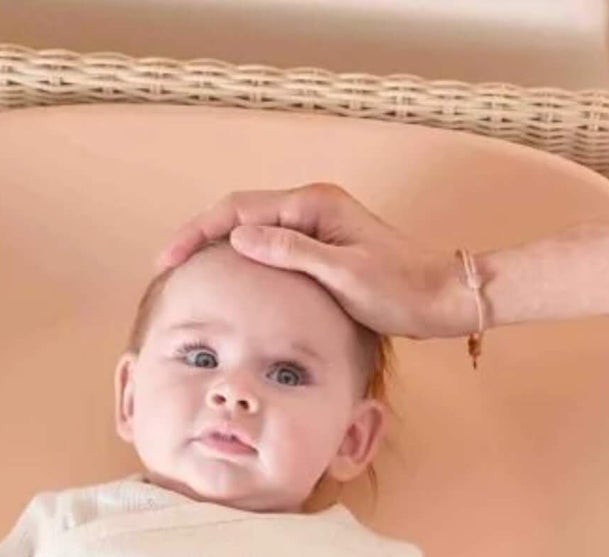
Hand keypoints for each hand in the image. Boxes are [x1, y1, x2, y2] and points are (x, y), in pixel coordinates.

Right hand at [154, 183, 474, 340]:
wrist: (441, 299)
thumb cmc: (400, 290)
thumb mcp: (342, 275)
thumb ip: (290, 252)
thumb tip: (238, 237)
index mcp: (313, 205)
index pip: (239, 210)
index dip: (199, 233)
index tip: (169, 259)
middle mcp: (312, 207)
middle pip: (240, 214)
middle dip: (201, 237)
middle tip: (167, 268)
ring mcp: (317, 227)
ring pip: (254, 231)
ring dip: (219, 247)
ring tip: (188, 273)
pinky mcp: (323, 249)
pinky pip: (272, 248)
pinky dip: (245, 260)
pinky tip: (230, 280)